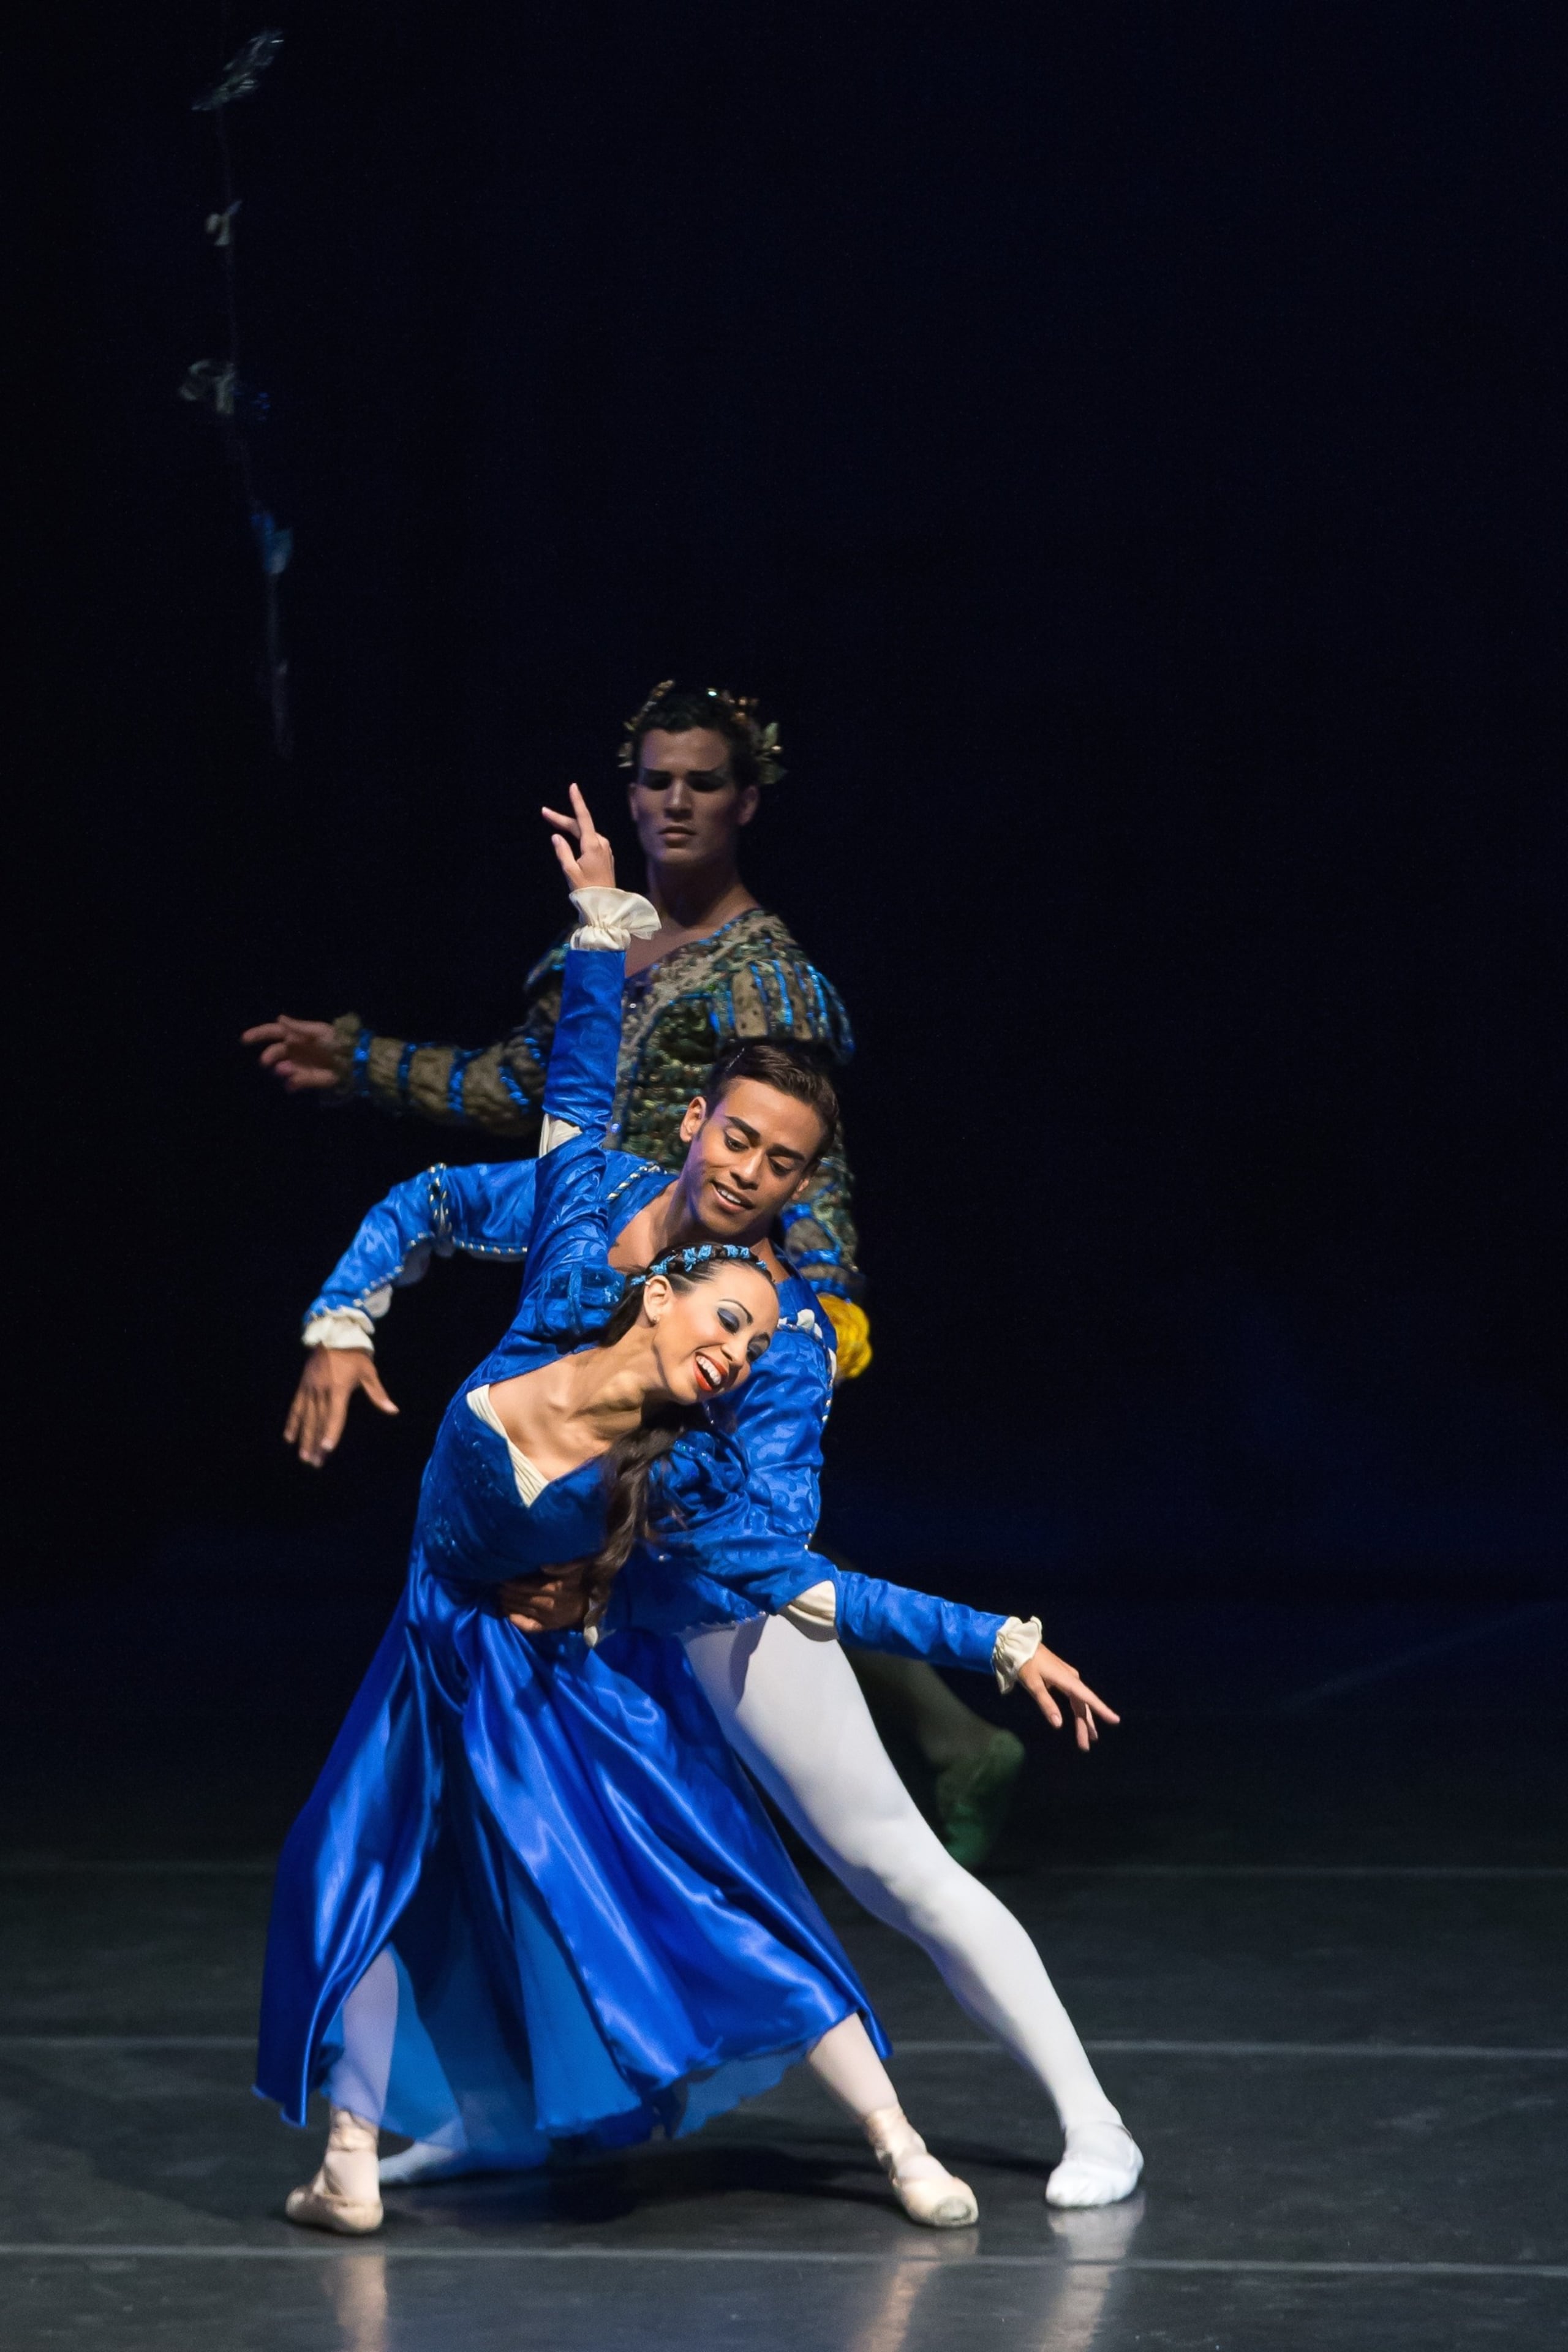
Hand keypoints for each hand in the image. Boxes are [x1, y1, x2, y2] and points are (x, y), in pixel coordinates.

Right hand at [242, 1015, 345, 1092]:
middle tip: (266, 1062)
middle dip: (269, 1055)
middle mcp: (294, 1050)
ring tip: (287, 1070)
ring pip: (282, 1069)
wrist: (353, 1061)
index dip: (259, 1034)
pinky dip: (292, 1083)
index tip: (245, 1039)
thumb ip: (299, 1027)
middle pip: (275, 1051)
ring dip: (282, 1070)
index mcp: (296, 1036)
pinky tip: (293, 1083)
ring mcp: (299, 1066)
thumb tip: (279, 1018)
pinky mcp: (306, 1080)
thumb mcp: (319, 1031)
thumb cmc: (337, 1042)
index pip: (273, 1032)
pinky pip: (294, 1083)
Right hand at [284, 1347, 398, 1466]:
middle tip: (314, 1462)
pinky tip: (289, 1437)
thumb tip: (393, 1410)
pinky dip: (292, 1422)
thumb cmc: (354, 1355)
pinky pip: (296, 1407)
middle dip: (316, 1443)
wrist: (334, 1334)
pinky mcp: (303, 1385)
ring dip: (304, 1438)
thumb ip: (378, 1394)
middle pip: (319, 1421)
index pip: (335, 1415)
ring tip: (303, 1456)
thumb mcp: (369, 1372)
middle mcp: (322, 1390)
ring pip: (306, 1417)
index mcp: (339, 1388)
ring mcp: (310, 1388)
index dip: (332, 1432)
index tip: (327, 1448)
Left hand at [496, 1563, 590, 1633]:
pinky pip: (527, 1625)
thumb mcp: (573, 1569)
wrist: (588, 1605)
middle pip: (522, 1598)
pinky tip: (506, 1612)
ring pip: (522, 1610)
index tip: (503, 1576)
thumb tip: (543, 1563)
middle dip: (507, 1591)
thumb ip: (560, 1564)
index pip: (528, 1586)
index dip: (513, 1582)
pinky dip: (515, 1620)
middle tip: (498, 1585)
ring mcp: (548, 1618)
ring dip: (508, 1603)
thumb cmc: (577, 1583)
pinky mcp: (547, 1627)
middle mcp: (550, 1605)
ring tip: (500, 1595)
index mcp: (555, 1589)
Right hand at [541, 782, 615, 892]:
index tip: (573, 787)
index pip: (583, 818)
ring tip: (554, 824)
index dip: (577, 801)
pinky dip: (579, 837)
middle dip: (562, 819)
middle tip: (545, 813)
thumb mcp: (570, 871)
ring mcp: (605, 850)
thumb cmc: (587, 890)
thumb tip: (556, 836)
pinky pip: (590, 842)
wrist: (606, 906)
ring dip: (570, 829)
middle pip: (581, 826)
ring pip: (585, 834)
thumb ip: (563, 851)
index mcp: (593, 845)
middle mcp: (601, 843)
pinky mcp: (606, 856)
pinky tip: (570, 838)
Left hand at [1014, 1645, 1119, 1751]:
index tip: (1115, 1720)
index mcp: (1068, 1680)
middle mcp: (1072, 1679)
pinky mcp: (1063, 1678)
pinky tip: (1080, 1719)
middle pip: (1083, 1706)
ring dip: (1082, 1720)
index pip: (1088, 1698)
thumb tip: (1059, 1725)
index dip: (1101, 1710)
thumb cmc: (1026, 1664)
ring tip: (1086, 1739)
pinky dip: (1078, 1710)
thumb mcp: (1033, 1684)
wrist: (1020, 1645)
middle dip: (1086, 1726)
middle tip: (1086, 1746)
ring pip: (1079, 1703)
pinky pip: (1075, 1698)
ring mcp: (1069, 1678)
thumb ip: (1046, 1704)